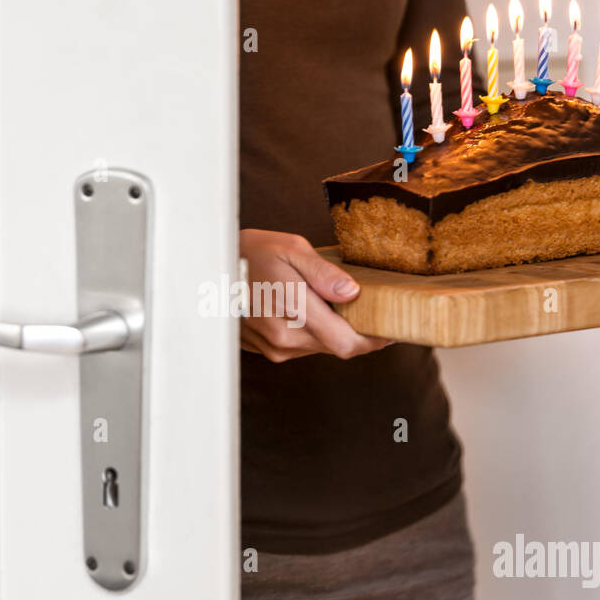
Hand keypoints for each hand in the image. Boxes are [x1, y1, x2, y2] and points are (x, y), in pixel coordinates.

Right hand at [239, 229, 393, 361]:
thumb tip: (353, 293)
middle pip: (338, 347)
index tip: (392, 329)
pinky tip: (306, 308)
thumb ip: (324, 273)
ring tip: (331, 302)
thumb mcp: (290, 249)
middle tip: (372, 309)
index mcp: (294, 312)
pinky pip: (302, 346)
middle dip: (357, 331)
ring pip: (321, 347)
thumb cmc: (248, 253)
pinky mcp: (267, 350)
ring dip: (333, 330)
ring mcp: (274, 347)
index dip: (375, 340)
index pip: (348, 343)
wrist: (207, 269)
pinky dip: (313, 331)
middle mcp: (284, 338)